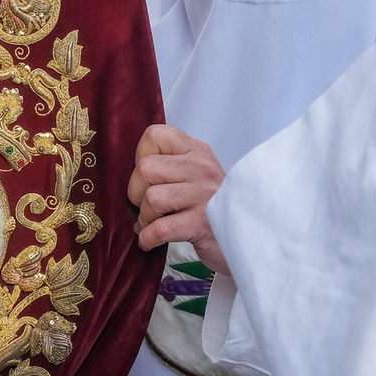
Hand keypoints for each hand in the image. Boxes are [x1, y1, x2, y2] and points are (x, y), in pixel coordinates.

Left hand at [127, 125, 228, 274]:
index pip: (154, 135)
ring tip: (153, 224)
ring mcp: (205, 196)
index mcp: (197, 151)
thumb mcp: (196, 175)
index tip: (148, 178)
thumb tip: (128, 170)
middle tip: (147, 207)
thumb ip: (169, 165)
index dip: (141, 157)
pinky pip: (160, 229)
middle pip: (145, 168)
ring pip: (151, 198)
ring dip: (144, 218)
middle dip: (136, 192)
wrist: (247, 238)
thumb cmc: (212, 207)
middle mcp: (202, 168)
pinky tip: (151, 240)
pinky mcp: (202, 225)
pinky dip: (148, 238)